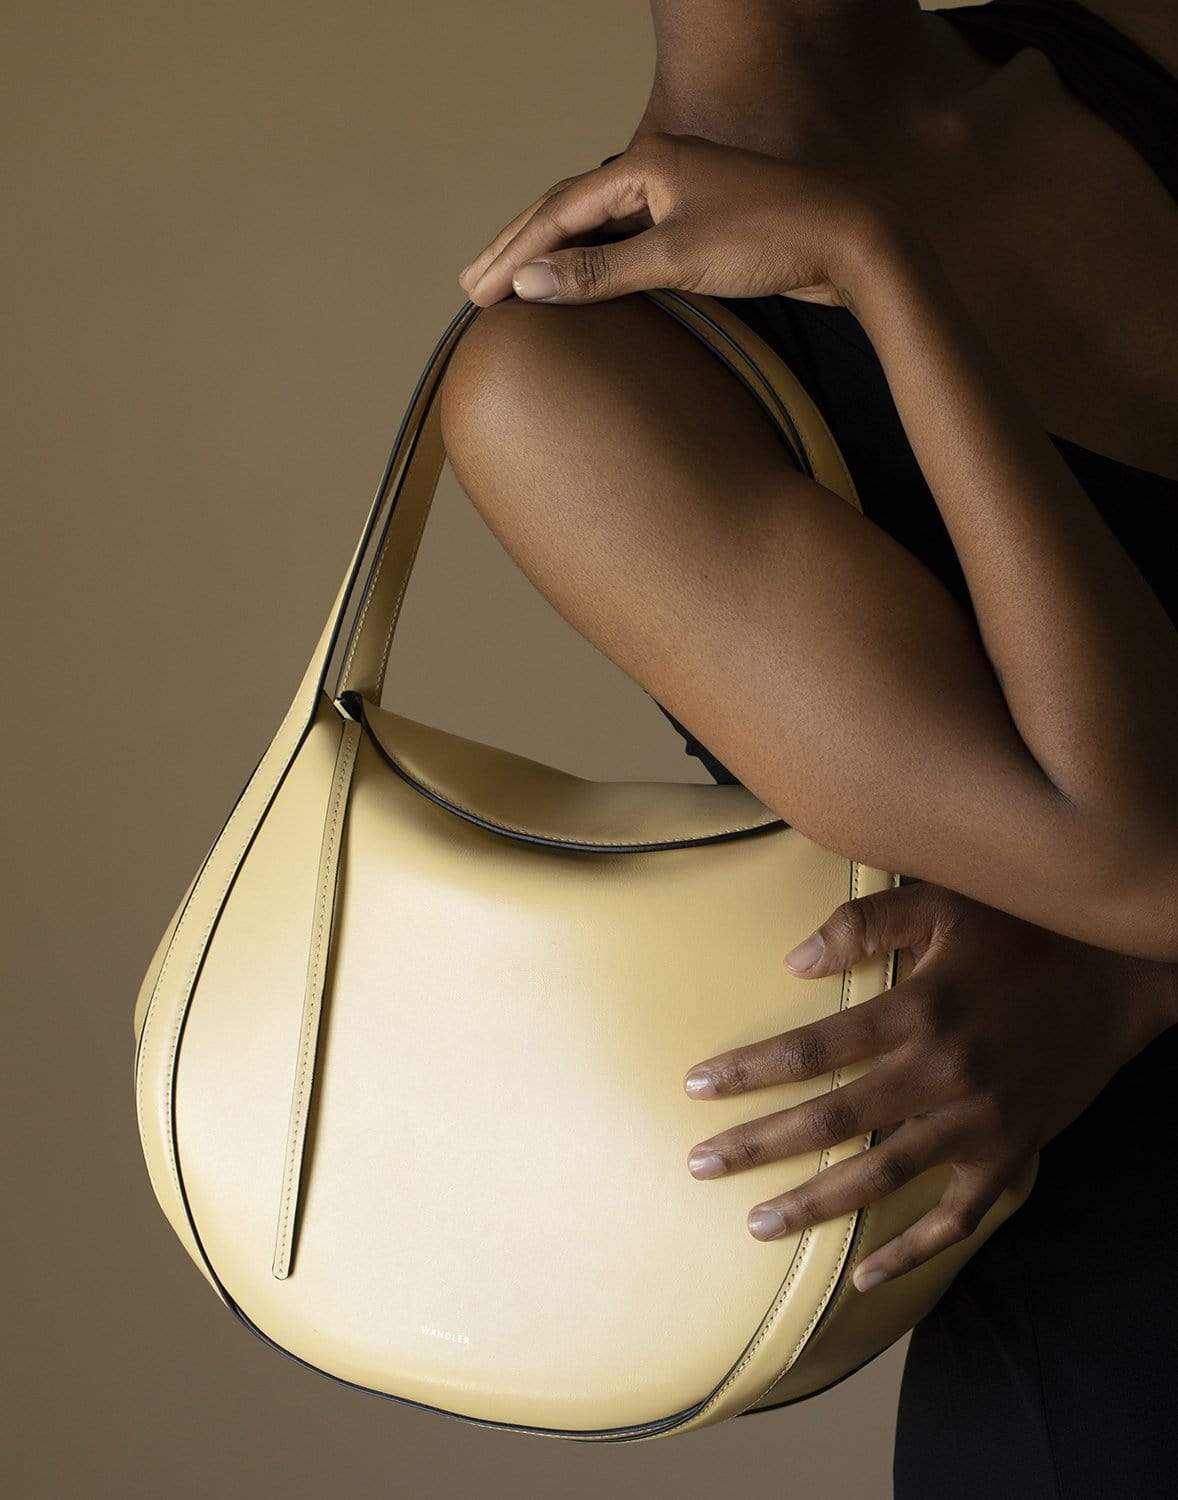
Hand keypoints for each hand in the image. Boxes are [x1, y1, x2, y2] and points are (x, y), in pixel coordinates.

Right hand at [456, 131, 915, 310]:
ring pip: (598, 225)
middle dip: (518, 248)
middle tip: (473, 285)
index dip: (513, 252)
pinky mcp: (701, 225)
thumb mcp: (676, 259)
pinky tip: (580, 281)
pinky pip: (627, 240)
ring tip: (511, 283)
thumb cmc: (772, 240)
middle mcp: (660, 171)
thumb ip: (600, 271)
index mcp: (648, 164)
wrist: (853, 243)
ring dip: (552, 255)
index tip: (478, 292)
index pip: (559, 210)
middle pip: (570, 209)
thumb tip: (529, 282)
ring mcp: (681, 196)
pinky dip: (593, 262)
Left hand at [682, 881, 1177, 1291]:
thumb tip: (792, 961)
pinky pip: (957, 1217)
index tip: (694, 1089)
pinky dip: (913, 1252)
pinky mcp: (1011, 1152)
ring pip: (881, 1176)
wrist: (1122, 973)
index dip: (747, 1071)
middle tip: (700, 1166)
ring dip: (815, 1203)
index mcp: (917, 1010)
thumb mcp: (945, 902)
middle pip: (831, 1119)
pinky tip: (865, 1277)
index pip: (810, 1049)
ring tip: (757, 1224)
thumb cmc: (1024, 928)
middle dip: (757, 1146)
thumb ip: (866, 922)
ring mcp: (978, 1122)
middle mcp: (941, 1073)